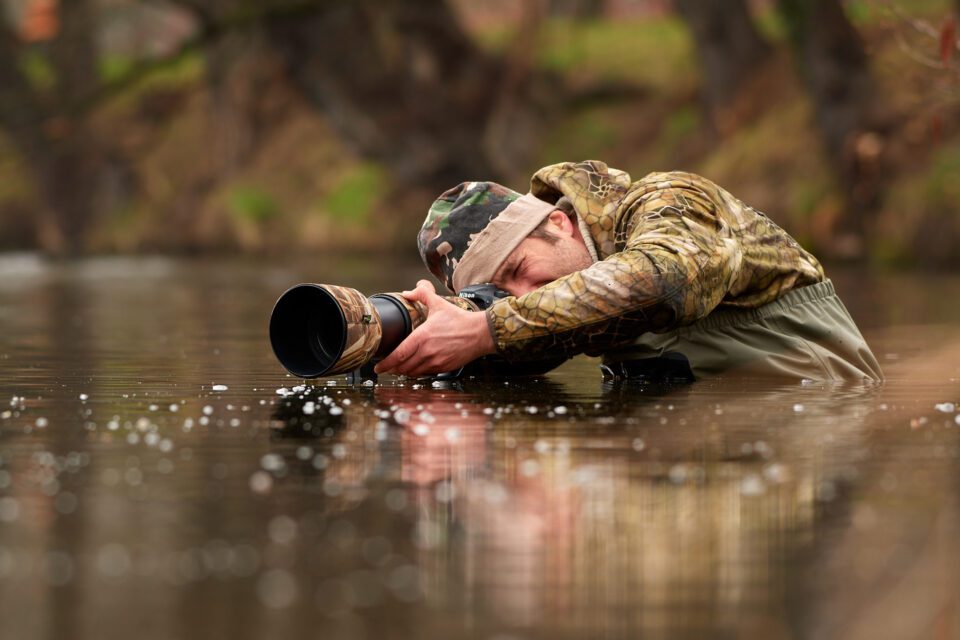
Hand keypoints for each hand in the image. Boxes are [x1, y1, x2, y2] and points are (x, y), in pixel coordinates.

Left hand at [374, 279, 495, 376]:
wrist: (480, 333)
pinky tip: (415, 368)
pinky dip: (417, 372)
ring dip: (404, 371)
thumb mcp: (439, 304)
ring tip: (399, 368)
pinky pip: (425, 373)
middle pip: (403, 366)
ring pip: (413, 372)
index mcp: (422, 337)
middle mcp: (427, 352)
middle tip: (386, 368)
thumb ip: (422, 295)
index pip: (398, 355)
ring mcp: (436, 361)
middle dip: (392, 369)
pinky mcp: (444, 368)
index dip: (386, 363)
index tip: (378, 367)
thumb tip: (408, 292)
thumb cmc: (459, 320)